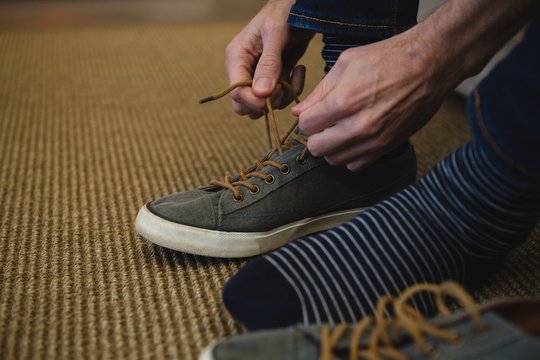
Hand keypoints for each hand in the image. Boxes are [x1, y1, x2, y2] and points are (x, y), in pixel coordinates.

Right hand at [225, 0, 313, 118]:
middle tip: (282, 88)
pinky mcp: (275, 78)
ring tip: (293, 76)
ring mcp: (259, 76)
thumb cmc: (285, 13)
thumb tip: (261, 94)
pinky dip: (292, 90)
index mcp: (237, 57)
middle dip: (265, 103)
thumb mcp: (276, 36)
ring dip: (282, 98)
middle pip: (244, 104)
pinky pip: (279, 97)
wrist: (302, 7)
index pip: (236, 92)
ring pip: (263, 105)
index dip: (252, 101)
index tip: (269, 100)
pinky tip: (298, 70)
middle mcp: (244, 69)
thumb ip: (268, 64)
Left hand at [293, 31, 455, 170]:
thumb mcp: (346, 63)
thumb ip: (319, 91)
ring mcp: (373, 141)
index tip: (315, 112)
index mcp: (343, 102)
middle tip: (325, 123)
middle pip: (316, 149)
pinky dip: (350, 155)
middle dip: (316, 135)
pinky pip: (355, 165)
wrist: (429, 65)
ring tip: (341, 129)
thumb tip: (298, 112)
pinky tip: (355, 138)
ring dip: (332, 147)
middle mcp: (357, 126)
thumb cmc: (387, 58)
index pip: (306, 126)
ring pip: (334, 160)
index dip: (307, 118)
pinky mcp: (386, 148)